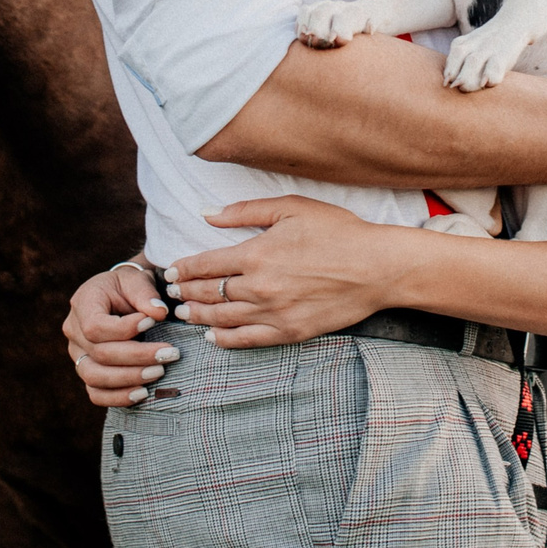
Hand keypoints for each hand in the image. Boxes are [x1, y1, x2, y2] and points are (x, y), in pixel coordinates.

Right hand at [61, 263, 177, 407]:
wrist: (121, 296)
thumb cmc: (129, 286)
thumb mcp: (136, 279)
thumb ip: (145, 293)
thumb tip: (159, 313)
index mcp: (83, 304)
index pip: (95, 326)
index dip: (124, 329)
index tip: (153, 322)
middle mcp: (74, 331)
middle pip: (100, 354)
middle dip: (138, 356)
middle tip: (170, 354)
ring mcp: (78, 355)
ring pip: (95, 377)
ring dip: (130, 379)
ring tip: (159, 372)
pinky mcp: (87, 371)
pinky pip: (96, 393)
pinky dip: (118, 397)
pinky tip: (143, 394)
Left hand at [162, 197, 403, 349]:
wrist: (377, 267)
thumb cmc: (338, 231)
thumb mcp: (292, 207)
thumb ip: (245, 210)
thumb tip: (207, 214)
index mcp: (256, 253)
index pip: (205, 265)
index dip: (182, 268)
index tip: (170, 269)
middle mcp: (259, 286)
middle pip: (208, 292)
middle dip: (184, 291)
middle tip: (171, 292)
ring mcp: (273, 312)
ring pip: (221, 318)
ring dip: (198, 314)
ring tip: (184, 311)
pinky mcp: (289, 332)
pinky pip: (246, 340)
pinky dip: (224, 339)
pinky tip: (212, 336)